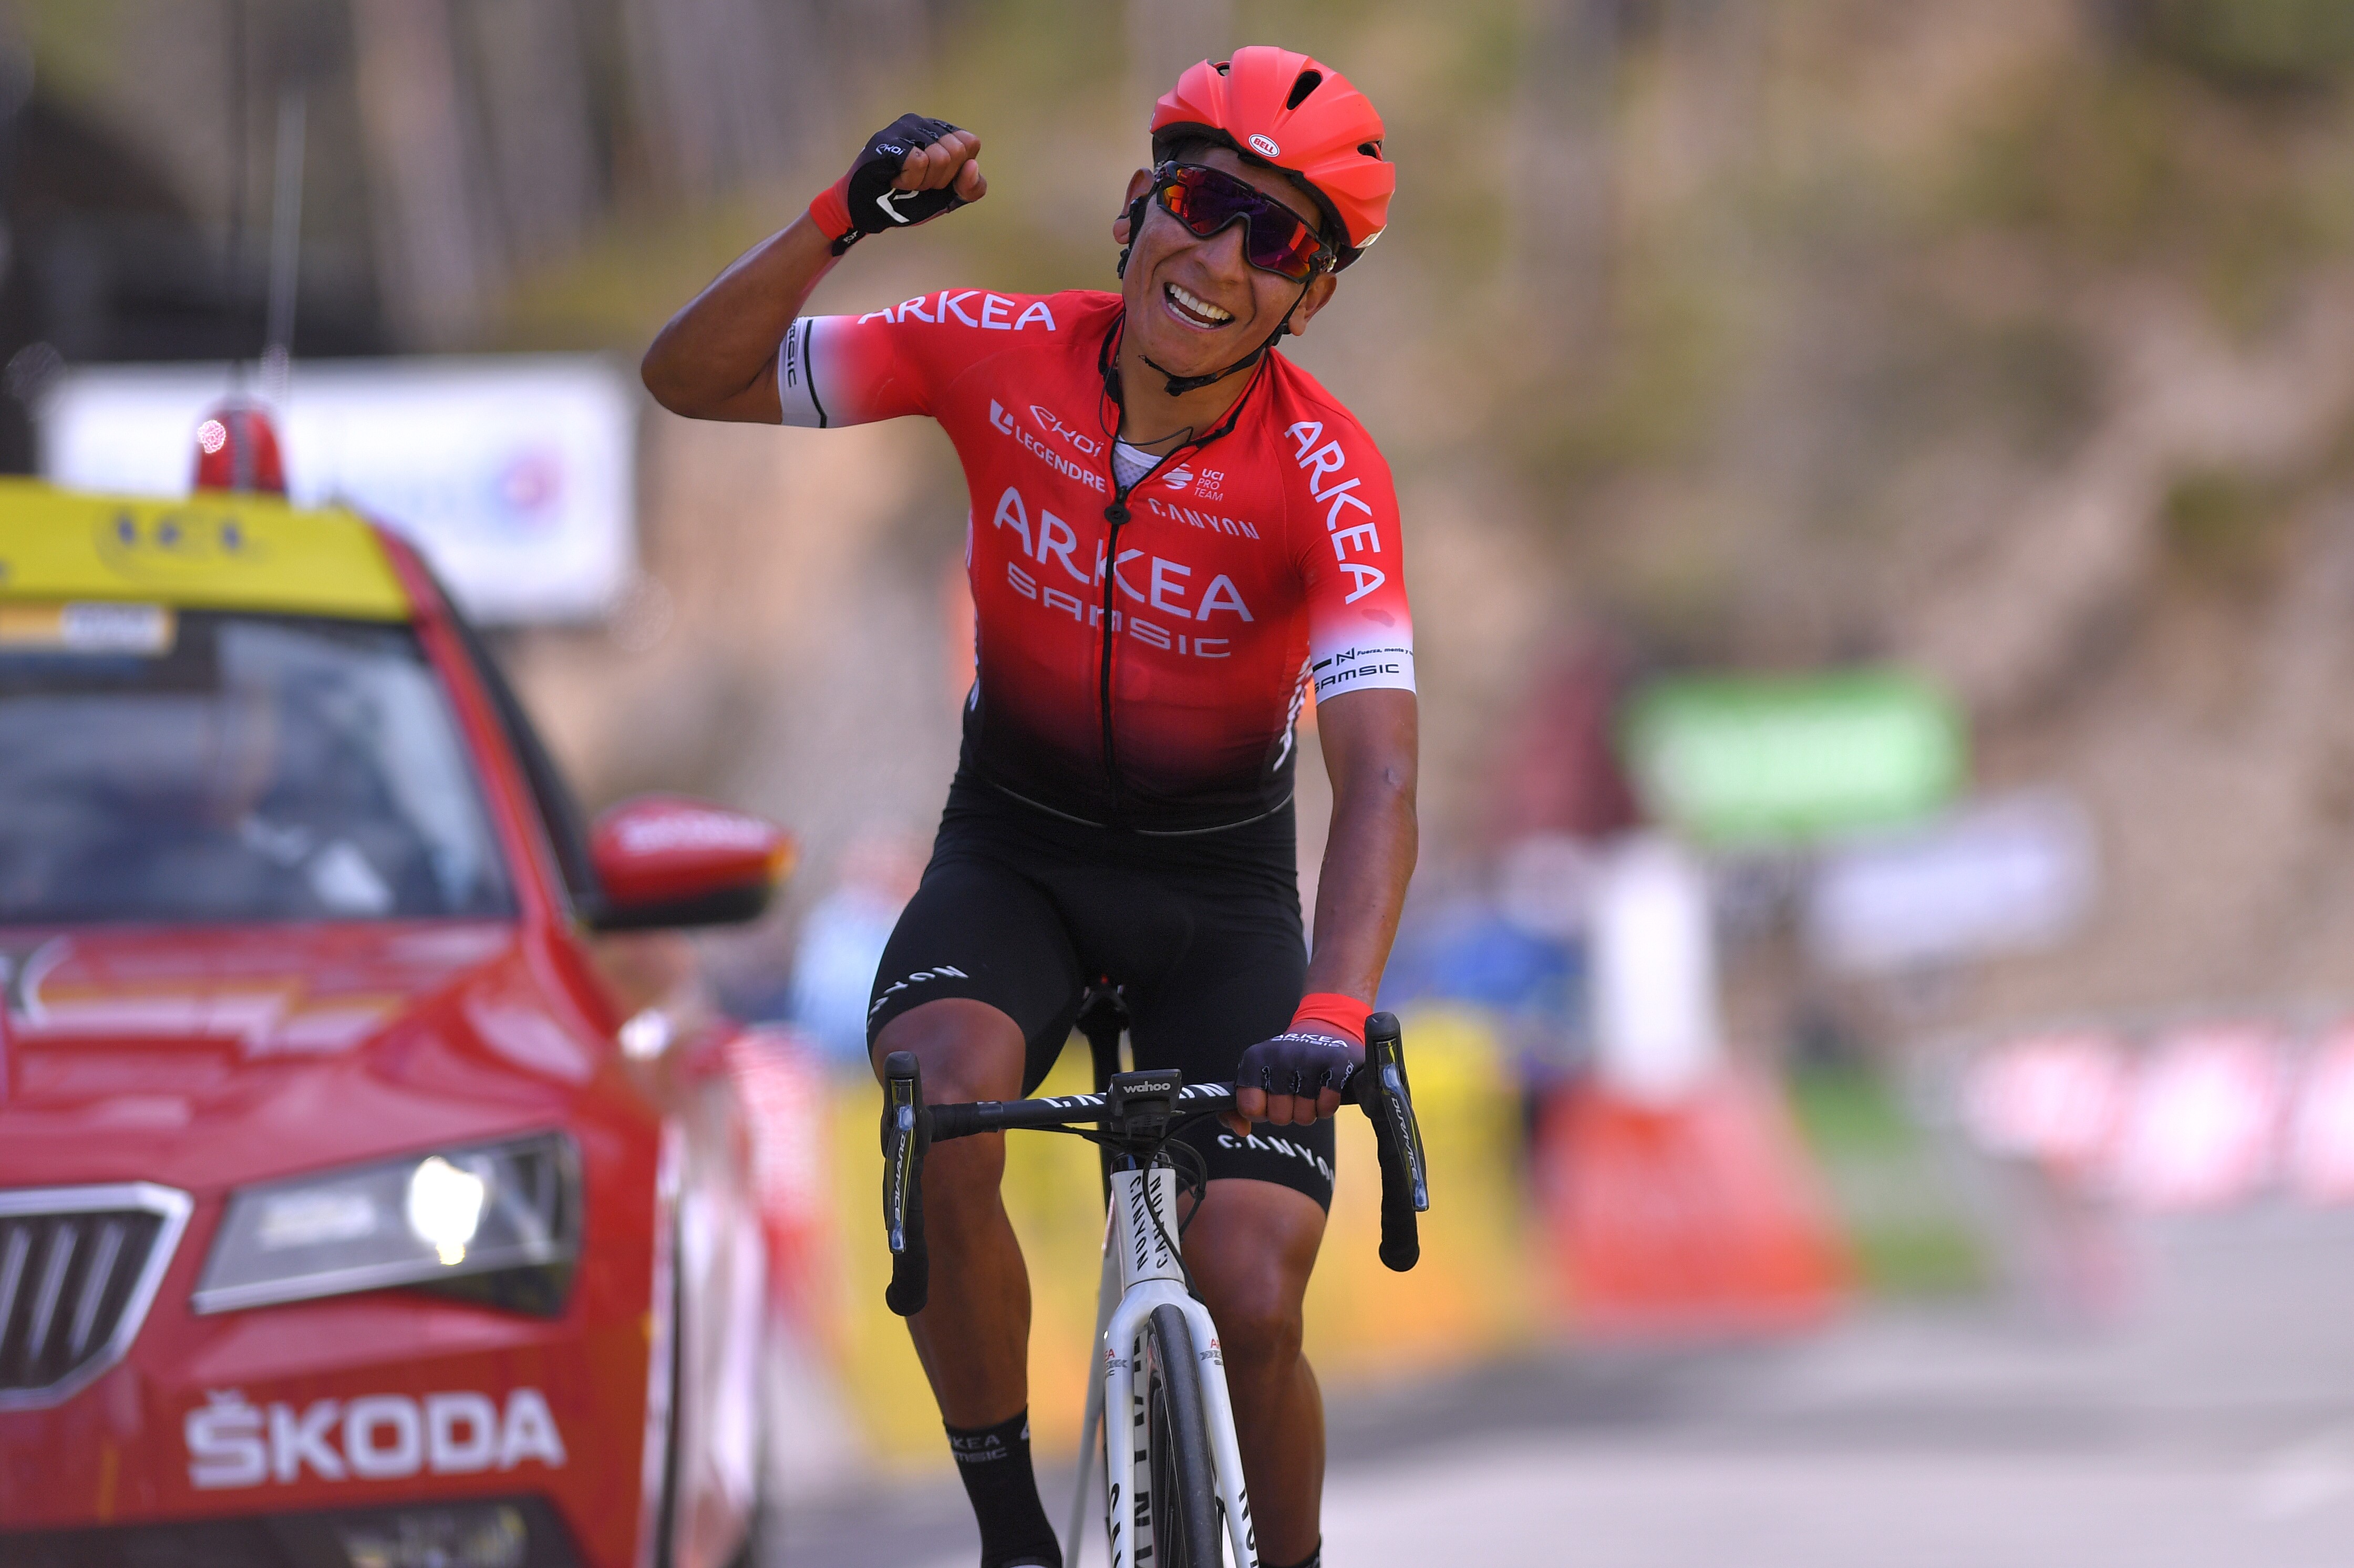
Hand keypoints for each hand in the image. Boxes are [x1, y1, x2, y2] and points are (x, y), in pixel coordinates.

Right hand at [839, 114, 985, 237]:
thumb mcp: (950, 198)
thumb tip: (972, 165)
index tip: (936, 179)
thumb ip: (972, 187)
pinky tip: (894, 179)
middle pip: (957, 150)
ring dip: (923, 182)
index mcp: (941, 132)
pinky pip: (918, 162)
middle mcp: (923, 123)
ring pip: (939, 157)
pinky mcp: (886, 140)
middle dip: (940, 179)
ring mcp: (903, 128)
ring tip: (905, 181)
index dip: (957, 171)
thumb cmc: (908, 200)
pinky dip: (909, 181)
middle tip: (919, 182)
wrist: (870, 213)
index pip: (970, 143)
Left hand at [1222, 1029, 1362, 1136]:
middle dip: (1288, 1112)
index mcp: (1255, 1058)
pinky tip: (1325, 1088)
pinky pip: (1326, 1108)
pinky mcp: (1336, 1062)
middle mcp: (1280, 1055)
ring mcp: (1309, 1057)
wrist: (1325, 1032)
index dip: (1262, 1112)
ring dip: (1308, 1110)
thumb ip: (1236, 1109)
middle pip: (1279, 1117)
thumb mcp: (1255, 1078)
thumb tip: (1242, 1130)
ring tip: (1309, 1089)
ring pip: (1304, 1116)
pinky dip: (1326, 1106)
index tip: (1269, 1098)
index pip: (1250, 1109)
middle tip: (1293, 1094)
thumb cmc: (1286, 1065)